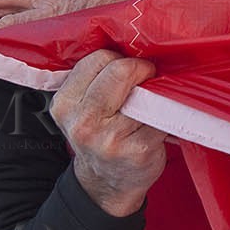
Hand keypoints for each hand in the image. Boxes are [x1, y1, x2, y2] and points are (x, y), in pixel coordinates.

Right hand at [52, 49, 168, 216]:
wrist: (106, 184)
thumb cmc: (100, 136)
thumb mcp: (81, 107)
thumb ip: (94, 79)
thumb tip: (131, 45)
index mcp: (65, 104)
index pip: (99, 59)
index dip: (120, 60)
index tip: (129, 71)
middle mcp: (83, 122)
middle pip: (121, 71)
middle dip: (140, 69)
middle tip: (146, 79)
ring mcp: (110, 139)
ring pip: (144, 94)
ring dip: (153, 95)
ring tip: (147, 106)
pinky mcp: (138, 151)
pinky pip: (161, 117)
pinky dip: (164, 117)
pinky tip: (154, 126)